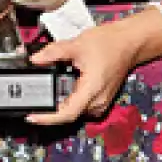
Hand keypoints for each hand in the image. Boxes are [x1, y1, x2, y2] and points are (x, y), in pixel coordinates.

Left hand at [25, 15, 150, 125]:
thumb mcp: (77, 44)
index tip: (32, 117)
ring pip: (74, 109)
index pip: (67, 114)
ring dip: (59, 101)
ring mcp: (100, 102)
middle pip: (68, 113)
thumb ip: (53, 53)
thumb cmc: (109, 43)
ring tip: (44, 89)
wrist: (129, 43)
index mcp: (92, 91)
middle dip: (49, 106)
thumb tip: (35, 60)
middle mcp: (97, 101)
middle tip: (32, 97)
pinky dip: (69, 97)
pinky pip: (81, 104)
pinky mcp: (100, 98)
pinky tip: (60, 85)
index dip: (48, 118)